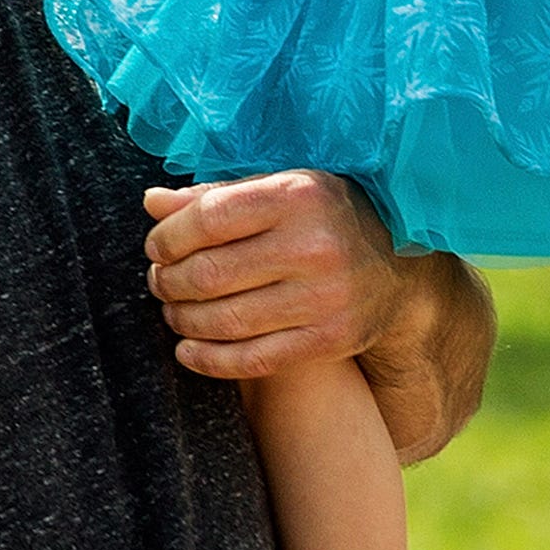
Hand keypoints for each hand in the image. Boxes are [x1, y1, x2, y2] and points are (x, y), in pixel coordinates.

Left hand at [147, 168, 403, 381]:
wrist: (398, 272)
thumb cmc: (321, 221)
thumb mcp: (279, 190)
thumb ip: (216, 195)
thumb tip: (152, 202)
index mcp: (297, 197)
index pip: (208, 219)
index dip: (168, 238)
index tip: (156, 248)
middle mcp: (315, 247)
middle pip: (211, 273)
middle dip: (169, 281)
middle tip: (159, 282)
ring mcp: (327, 297)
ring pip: (227, 319)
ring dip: (183, 319)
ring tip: (172, 311)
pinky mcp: (332, 339)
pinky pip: (256, 359)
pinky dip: (210, 360)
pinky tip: (187, 351)